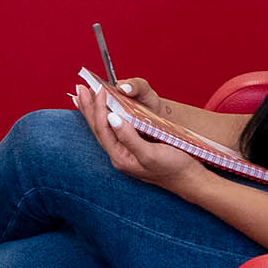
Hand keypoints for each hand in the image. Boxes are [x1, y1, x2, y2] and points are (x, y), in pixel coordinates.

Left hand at [74, 74, 198, 191]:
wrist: (188, 179)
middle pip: (97, 129)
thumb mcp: (150, 153)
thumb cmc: (173, 166)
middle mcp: (118, 156)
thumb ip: (129, 137)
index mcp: (120, 157)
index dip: (99, 108)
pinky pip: (112, 130)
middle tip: (79, 88)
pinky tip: (103, 110)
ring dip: (93, 111)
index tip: (98, 90)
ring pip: (103, 129)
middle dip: (88, 108)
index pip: (103, 129)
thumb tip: (111, 118)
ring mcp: (124, 153)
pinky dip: (104, 117)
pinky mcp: (131, 148)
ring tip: (83, 96)